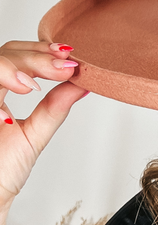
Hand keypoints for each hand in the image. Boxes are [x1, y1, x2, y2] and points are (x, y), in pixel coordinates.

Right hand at [0, 41, 88, 214]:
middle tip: (62, 68)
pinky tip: (10, 107)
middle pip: (4, 53)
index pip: (16, 55)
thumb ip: (55, 107)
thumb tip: (82, 84)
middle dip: (34, 57)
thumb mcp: (34, 135)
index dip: (40, 51)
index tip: (68, 57)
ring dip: (13, 68)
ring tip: (33, 85)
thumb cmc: (2, 173)